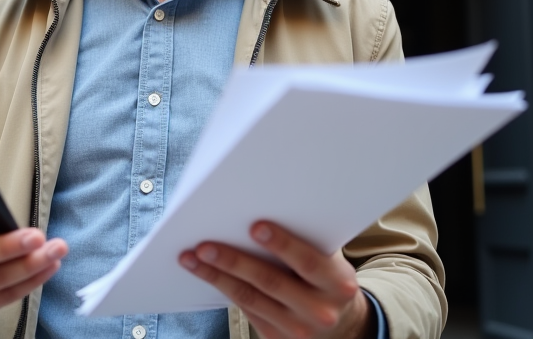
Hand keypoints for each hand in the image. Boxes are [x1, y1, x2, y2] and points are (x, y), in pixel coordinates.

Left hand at [178, 221, 369, 338]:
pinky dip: (224, 289)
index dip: (282, 244)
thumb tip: (265, 207)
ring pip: (250, 299)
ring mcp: (297, 329)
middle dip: (234, 262)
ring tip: (192, 258)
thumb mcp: (330, 259)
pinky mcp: (276, 338)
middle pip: (271, 282)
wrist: (341, 324)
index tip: (255, 226)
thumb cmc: (327, 278)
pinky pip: (246, 311)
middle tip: (205, 246)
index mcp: (337, 283)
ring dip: (217, 277)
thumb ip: (307, 239)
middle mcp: (319, 310)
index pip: (308, 262)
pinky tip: (206, 274)